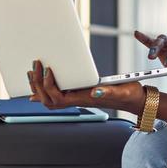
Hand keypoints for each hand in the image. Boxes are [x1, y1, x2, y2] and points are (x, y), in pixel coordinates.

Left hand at [26, 59, 146, 113]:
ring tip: (32, 73)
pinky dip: (44, 92)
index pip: (58, 98)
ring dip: (38, 88)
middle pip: (49, 100)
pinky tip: (37, 88)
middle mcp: (77, 100)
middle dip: (38, 85)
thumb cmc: (128, 94)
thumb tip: (95, 90)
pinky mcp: (78, 95)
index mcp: (84, 98)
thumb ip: (108, 90)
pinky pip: (56, 97)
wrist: (134, 100)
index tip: (48, 69)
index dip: (48, 86)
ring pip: (49, 100)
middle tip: (35, 67)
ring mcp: (76, 99)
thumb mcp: (121, 90)